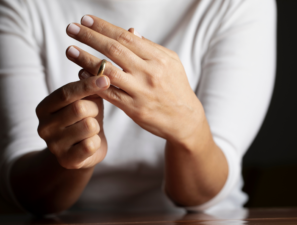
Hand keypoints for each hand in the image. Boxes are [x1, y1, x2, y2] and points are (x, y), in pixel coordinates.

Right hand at [36, 76, 109, 168]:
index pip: (66, 92)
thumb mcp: (85, 100)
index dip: (87, 85)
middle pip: (79, 108)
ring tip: (91, 129)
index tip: (105, 78)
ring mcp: (53, 145)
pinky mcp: (67, 160)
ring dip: (96, 126)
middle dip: (94, 109)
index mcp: (44, 108)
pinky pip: (91, 145)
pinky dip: (96, 142)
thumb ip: (88, 87)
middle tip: (93, 113)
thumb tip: (95, 70)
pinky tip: (90, 143)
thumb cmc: (84, 119)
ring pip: (88, 126)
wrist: (82, 150)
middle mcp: (44, 126)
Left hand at [66, 15, 203, 145]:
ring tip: (70, 50)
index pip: (126, 38)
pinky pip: (109, 93)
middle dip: (90, 37)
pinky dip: (93, 83)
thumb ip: (150, 48)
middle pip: (114, 50)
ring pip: (108, 72)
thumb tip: (130, 32)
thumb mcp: (171, 63)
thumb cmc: (177, 88)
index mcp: (158, 59)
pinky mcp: (134, 109)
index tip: (86, 20)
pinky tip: (81, 74)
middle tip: (71, 28)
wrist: (185, 119)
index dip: (104, 27)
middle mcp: (149, 73)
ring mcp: (141, 91)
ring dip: (85, 59)